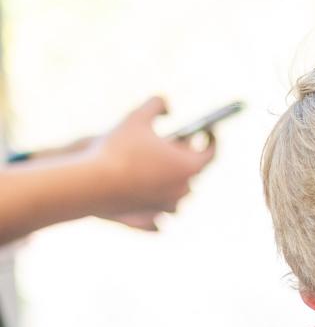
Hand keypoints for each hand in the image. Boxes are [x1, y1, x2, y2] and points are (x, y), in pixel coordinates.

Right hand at [85, 96, 215, 229]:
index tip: (206, 130)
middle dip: (186, 156)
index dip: (210, 138)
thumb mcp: (137, 116)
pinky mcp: (150, 222)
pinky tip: (150, 196)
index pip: (210, 152)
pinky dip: (158, 207)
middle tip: (177, 144)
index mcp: (188, 166)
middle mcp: (183, 190)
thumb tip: (166, 106)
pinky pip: (161, 217)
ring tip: (160, 168)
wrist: (91, 183)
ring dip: (173, 182)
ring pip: (177, 194)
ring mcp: (167, 208)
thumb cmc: (117, 148)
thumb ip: (157, 104)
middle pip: (192, 172)